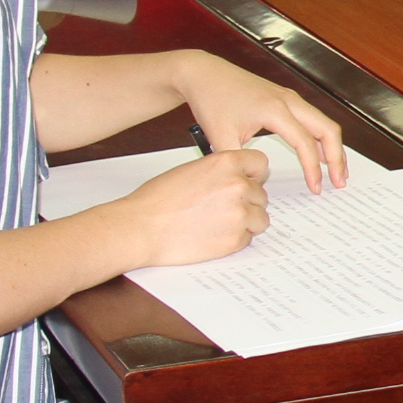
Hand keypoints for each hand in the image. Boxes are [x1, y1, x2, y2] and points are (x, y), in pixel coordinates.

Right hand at [118, 148, 270, 267]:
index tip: (248, 181)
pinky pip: (247, 238)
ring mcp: (239, 214)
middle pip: (261, 194)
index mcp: (225, 163)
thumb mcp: (191, 171)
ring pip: (260, 218)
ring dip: (245, 222)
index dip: (253, 174)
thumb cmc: (157, 200)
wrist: (142, 228)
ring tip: (219, 223)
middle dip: (246, 201)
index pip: (260, 164)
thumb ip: (219, 172)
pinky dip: (234, 239)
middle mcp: (237, 185)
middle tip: (222, 208)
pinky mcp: (235, 239)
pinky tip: (212, 235)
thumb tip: (238, 178)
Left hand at [174, 52, 348, 191]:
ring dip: (332, 146)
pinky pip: (313, 118)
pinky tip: (320, 152)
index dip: (313, 168)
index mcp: (274, 109)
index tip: (316, 187)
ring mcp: (289, 97)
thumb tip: (258, 183)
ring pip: (323, 122)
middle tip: (340, 181)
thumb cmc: (212, 99)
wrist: (203, 74)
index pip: (304, 143)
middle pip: (327, 129)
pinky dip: (321, 137)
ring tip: (336, 170)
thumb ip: (241, 163)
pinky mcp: (285, 98)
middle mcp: (288, 100)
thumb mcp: (221, 137)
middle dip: (337, 157)